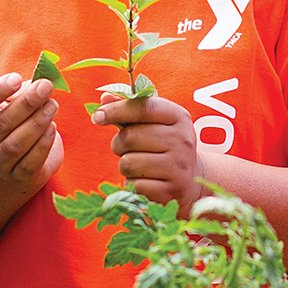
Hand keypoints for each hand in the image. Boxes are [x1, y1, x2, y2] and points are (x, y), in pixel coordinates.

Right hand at [0, 73, 63, 191]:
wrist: (19, 158)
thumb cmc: (16, 121)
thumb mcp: (13, 103)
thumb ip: (22, 91)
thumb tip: (40, 82)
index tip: (16, 78)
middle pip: (1, 124)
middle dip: (27, 103)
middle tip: (46, 87)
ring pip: (15, 145)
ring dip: (37, 123)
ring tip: (52, 105)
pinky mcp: (17, 177)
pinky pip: (29, 163)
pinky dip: (43, 144)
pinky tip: (52, 128)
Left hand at [90, 94, 201, 212]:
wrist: (190, 180)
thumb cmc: (164, 146)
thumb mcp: (153, 123)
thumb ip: (129, 109)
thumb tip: (105, 97)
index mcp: (179, 117)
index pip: (143, 108)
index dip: (115, 110)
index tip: (97, 117)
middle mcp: (182, 140)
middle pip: (130, 137)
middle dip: (119, 144)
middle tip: (127, 148)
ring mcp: (178, 167)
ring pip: (128, 163)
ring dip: (125, 165)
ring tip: (139, 165)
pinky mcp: (171, 191)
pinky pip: (133, 185)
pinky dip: (132, 184)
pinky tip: (146, 181)